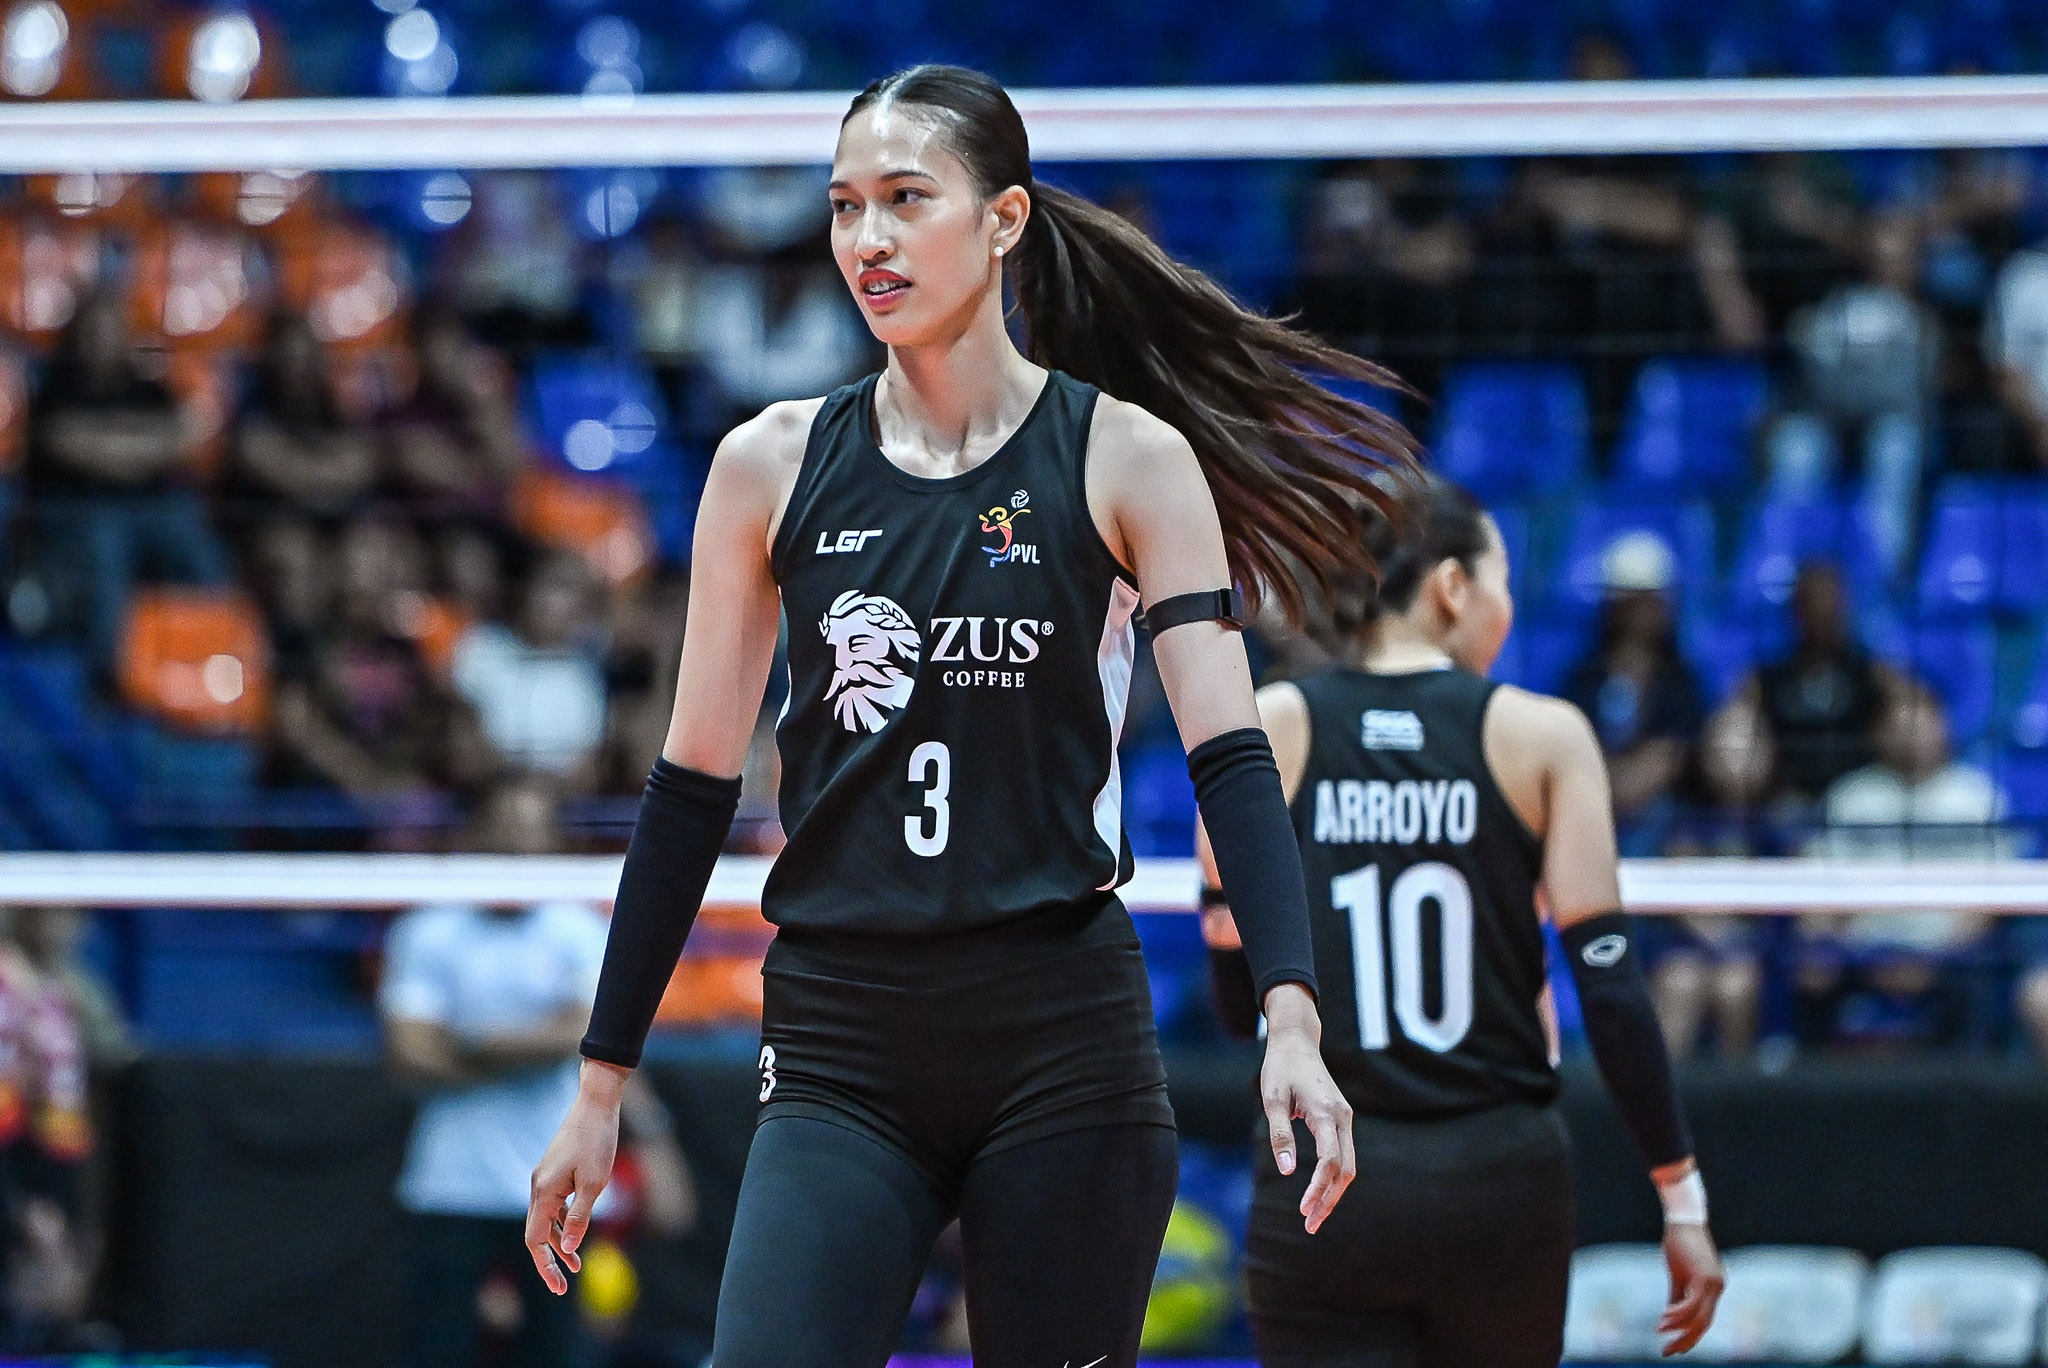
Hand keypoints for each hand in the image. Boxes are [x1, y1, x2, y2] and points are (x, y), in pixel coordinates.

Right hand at [525, 1061, 626, 1294]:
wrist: (596, 1104)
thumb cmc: (598, 1141)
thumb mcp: (595, 1183)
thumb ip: (580, 1216)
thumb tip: (570, 1249)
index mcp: (544, 1191)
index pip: (535, 1239)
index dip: (545, 1265)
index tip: (558, 1287)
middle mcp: (538, 1187)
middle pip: (536, 1233)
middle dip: (548, 1260)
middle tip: (562, 1286)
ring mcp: (544, 1179)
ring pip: (545, 1221)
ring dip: (559, 1243)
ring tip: (576, 1265)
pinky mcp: (554, 1174)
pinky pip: (553, 1207)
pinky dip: (563, 1224)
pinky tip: (576, 1234)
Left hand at [1258, 984, 1355, 1234]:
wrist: (1297, 1042)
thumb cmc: (1280, 1068)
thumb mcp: (1272, 1098)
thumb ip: (1280, 1134)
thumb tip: (1287, 1171)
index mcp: (1325, 1112)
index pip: (1330, 1161)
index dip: (1319, 1188)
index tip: (1303, 1210)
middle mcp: (1342, 1117)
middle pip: (1345, 1170)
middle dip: (1329, 1200)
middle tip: (1309, 1226)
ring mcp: (1345, 1119)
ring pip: (1348, 1166)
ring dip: (1333, 1193)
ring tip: (1312, 1217)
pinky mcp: (1341, 1120)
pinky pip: (1343, 1155)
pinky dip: (1334, 1178)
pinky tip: (1318, 1193)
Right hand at [1659, 1222, 1724, 1355]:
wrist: (1684, 1219)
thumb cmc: (1679, 1243)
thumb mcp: (1677, 1274)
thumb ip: (1676, 1296)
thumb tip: (1669, 1317)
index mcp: (1713, 1288)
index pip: (1704, 1320)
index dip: (1689, 1336)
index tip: (1673, 1348)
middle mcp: (1717, 1288)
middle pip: (1703, 1324)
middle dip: (1685, 1340)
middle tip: (1668, 1352)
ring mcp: (1712, 1283)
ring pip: (1698, 1317)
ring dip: (1677, 1328)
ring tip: (1660, 1332)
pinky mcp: (1703, 1277)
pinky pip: (1691, 1303)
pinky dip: (1677, 1314)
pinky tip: (1663, 1318)